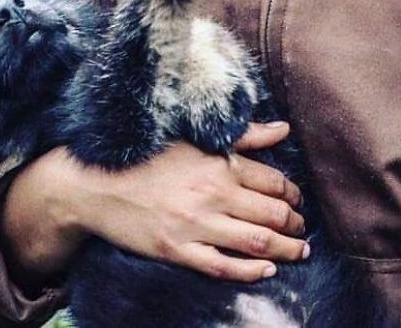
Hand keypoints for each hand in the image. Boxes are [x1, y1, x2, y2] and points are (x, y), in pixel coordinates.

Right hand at [77, 120, 307, 282]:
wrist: (98, 184)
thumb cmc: (148, 156)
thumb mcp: (195, 139)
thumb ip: (244, 135)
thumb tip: (283, 129)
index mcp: (218, 164)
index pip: (273, 182)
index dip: (292, 194)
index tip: (296, 200)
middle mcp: (212, 195)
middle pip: (272, 214)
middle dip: (294, 224)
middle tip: (301, 228)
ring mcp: (195, 226)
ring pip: (256, 243)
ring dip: (285, 249)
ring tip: (297, 251)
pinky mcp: (178, 251)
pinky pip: (223, 267)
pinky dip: (251, 271)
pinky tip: (266, 270)